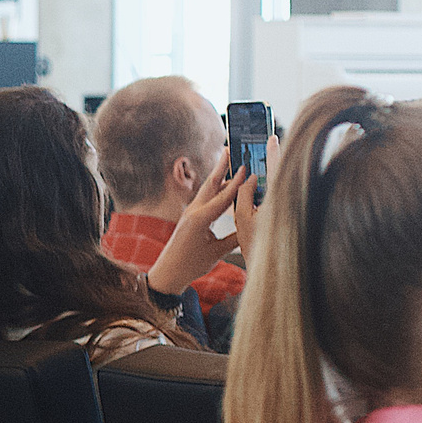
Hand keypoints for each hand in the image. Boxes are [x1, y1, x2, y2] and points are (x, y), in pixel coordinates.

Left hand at [148, 149, 248, 297]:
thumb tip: (253, 225)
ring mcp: (190, 213)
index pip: (223, 197)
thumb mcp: (217, 252)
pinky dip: (217, 189)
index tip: (250, 167)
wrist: (167, 274)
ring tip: (229, 158)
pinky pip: (206, 199)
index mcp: (200, 219)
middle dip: (222, 166)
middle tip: (231, 148)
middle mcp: (193, 212)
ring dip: (220, 174)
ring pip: (208, 189)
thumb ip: (235, 237)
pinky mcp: (190, 217)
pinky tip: (225, 184)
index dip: (238, 183)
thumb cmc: (190, 265)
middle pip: (212, 184)